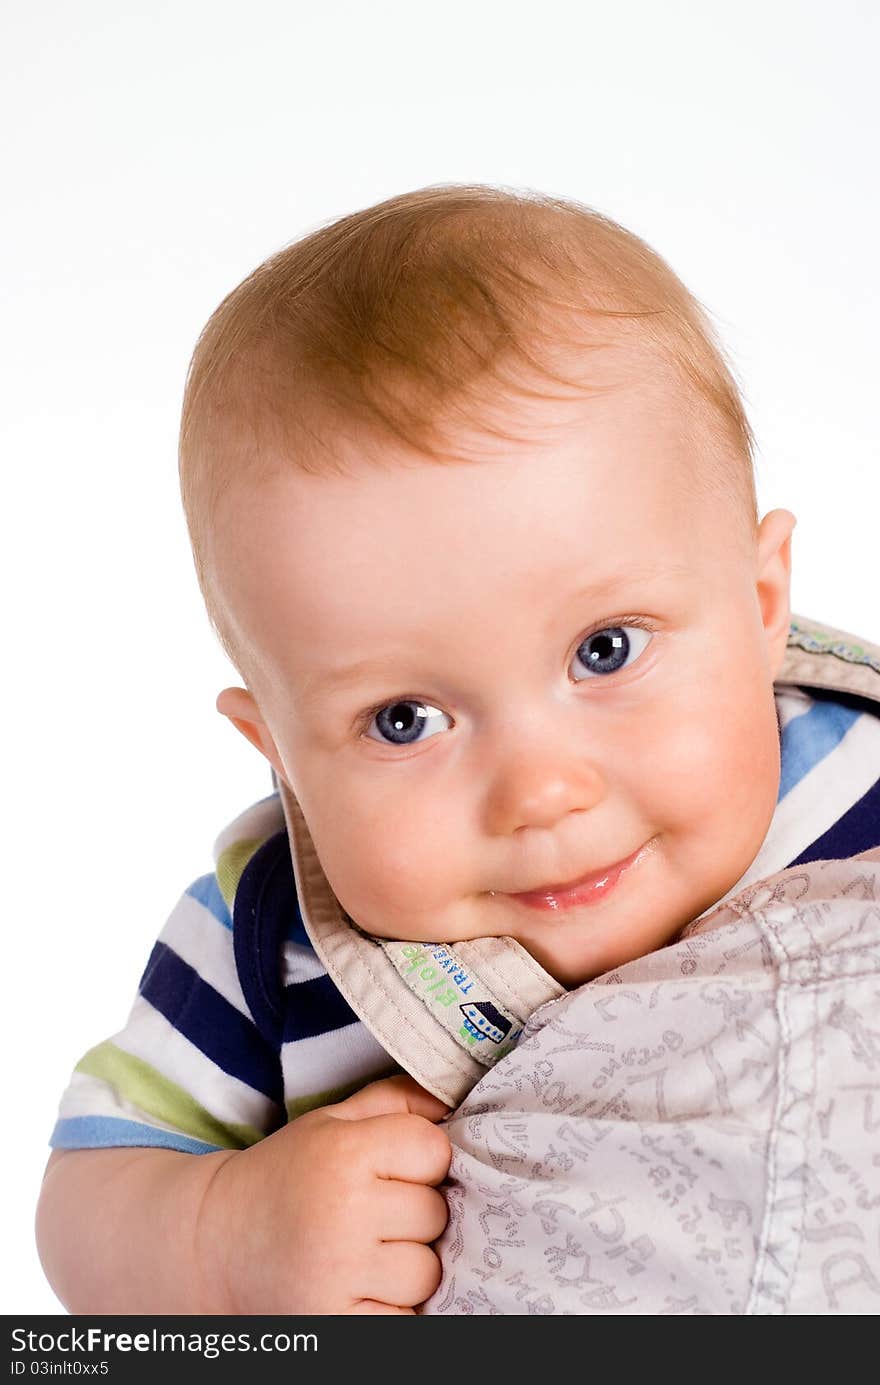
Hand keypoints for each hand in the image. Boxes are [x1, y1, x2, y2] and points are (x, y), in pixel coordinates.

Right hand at [194, 1074, 451, 1313]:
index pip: (434, 1150)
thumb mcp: (330, 1123)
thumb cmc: (285, 1175)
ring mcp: (339, 1273)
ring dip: (404, 1265)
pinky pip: (404, 1317)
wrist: (214, 1244)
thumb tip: (451, 1101)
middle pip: (435, 1213)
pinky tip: (357, 1286)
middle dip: (412, 1214)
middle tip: (369, 1213)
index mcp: (343, 1153)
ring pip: (426, 1272)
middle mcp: (343, 1211)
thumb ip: (393, 1102)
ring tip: (363, 1253)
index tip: (391, 1167)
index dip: (420, 1159)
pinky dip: (389, 1306)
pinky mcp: (336, 1324)